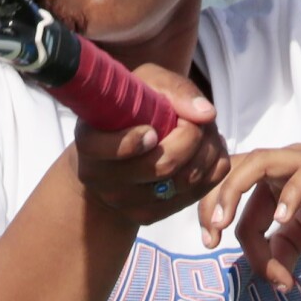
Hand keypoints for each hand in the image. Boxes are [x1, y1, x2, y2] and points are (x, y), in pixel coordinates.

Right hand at [70, 64, 229, 226]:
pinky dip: (211, 168)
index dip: (134, 141)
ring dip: (207, 151)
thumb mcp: (147, 84)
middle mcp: (100, 178)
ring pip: (185, 181)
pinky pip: (197, 194)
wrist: (120, 151)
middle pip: (162, 166)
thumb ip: (174, 90)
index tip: (153, 130)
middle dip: (192, 136)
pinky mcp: (147, 217)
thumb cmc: (132, 109)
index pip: (107, 148)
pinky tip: (207, 151)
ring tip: (206, 131)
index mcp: (90, 141)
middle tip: (197, 120)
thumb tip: (206, 115)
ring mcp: (123, 203)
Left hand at [198, 144, 300, 289]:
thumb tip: (270, 276)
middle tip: (210, 239)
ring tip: (226, 225)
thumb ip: (286, 248)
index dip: (217, 220)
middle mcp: (286, 162)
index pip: (233, 194)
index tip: (212, 248)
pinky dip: (290, 195)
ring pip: (259, 163)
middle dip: (212, 202)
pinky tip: (284, 220)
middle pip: (233, 170)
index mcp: (275, 177)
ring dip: (235, 193)